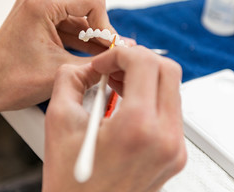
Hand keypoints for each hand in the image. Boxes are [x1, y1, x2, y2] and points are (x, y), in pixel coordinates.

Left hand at [0, 0, 123, 111]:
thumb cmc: (10, 78)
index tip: (112, 44)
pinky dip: (85, 39)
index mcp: (41, 4)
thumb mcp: (61, 70)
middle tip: (110, 48)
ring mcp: (42, 9)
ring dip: (95, 36)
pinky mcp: (44, 20)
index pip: (93, 1)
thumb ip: (95, 61)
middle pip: (89, 4)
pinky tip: (94, 52)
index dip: (106, 25)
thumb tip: (116, 56)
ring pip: (82, 16)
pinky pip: (72, 24)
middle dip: (102, 29)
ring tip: (105, 53)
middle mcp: (40, 0)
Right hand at [43, 46, 185, 191]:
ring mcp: (174, 146)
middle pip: (166, 70)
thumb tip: (86, 66)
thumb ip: (70, 80)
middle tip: (113, 67)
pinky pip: (169, 106)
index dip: (121, 53)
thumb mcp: (59, 121)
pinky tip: (128, 98)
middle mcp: (165, 138)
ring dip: (144, 75)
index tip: (102, 63)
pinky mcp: (174, 151)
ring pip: (170, 86)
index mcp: (137, 128)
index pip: (145, 63)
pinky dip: (149, 93)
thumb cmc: (72, 182)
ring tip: (118, 82)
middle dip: (136, 60)